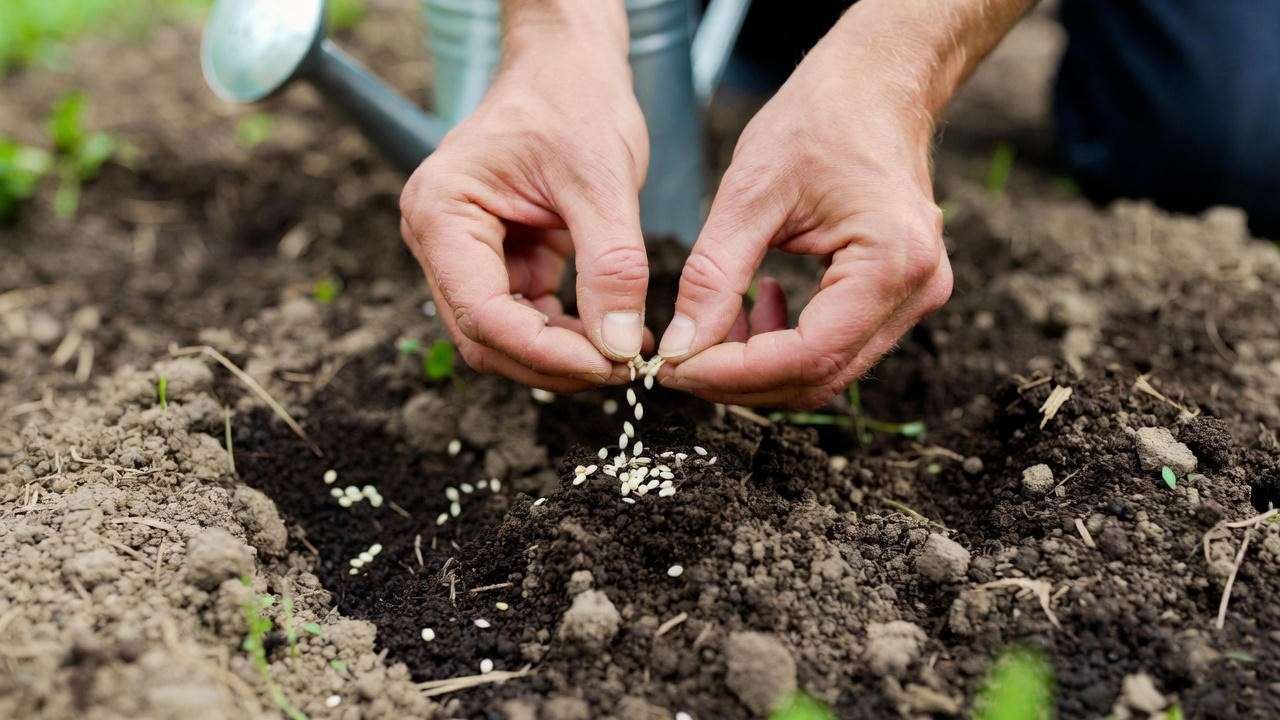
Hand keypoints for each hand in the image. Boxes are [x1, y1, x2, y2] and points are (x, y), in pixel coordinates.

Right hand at [399, 5, 649, 391]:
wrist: (567, 64)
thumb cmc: (574, 100)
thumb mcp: (602, 180)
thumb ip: (611, 267)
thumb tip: (618, 345)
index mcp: (442, 211)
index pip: (483, 312)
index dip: (545, 351)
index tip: (608, 364)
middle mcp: (437, 237)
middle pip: (484, 336)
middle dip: (551, 361)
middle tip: (620, 368)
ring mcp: (463, 251)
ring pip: (502, 335)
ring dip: (558, 353)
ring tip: (621, 352)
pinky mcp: (496, 257)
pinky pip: (524, 314)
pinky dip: (563, 331)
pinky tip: (608, 331)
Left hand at [654, 3, 967, 408]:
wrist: (875, 86)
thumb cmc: (820, 120)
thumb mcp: (751, 193)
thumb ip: (714, 276)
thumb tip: (680, 348)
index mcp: (892, 262)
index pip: (809, 355)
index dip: (736, 374)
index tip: (675, 368)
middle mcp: (918, 291)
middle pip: (821, 376)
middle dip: (742, 380)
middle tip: (679, 362)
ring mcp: (915, 297)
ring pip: (828, 370)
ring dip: (761, 365)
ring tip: (715, 325)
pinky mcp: (899, 296)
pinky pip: (838, 345)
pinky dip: (786, 344)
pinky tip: (761, 303)